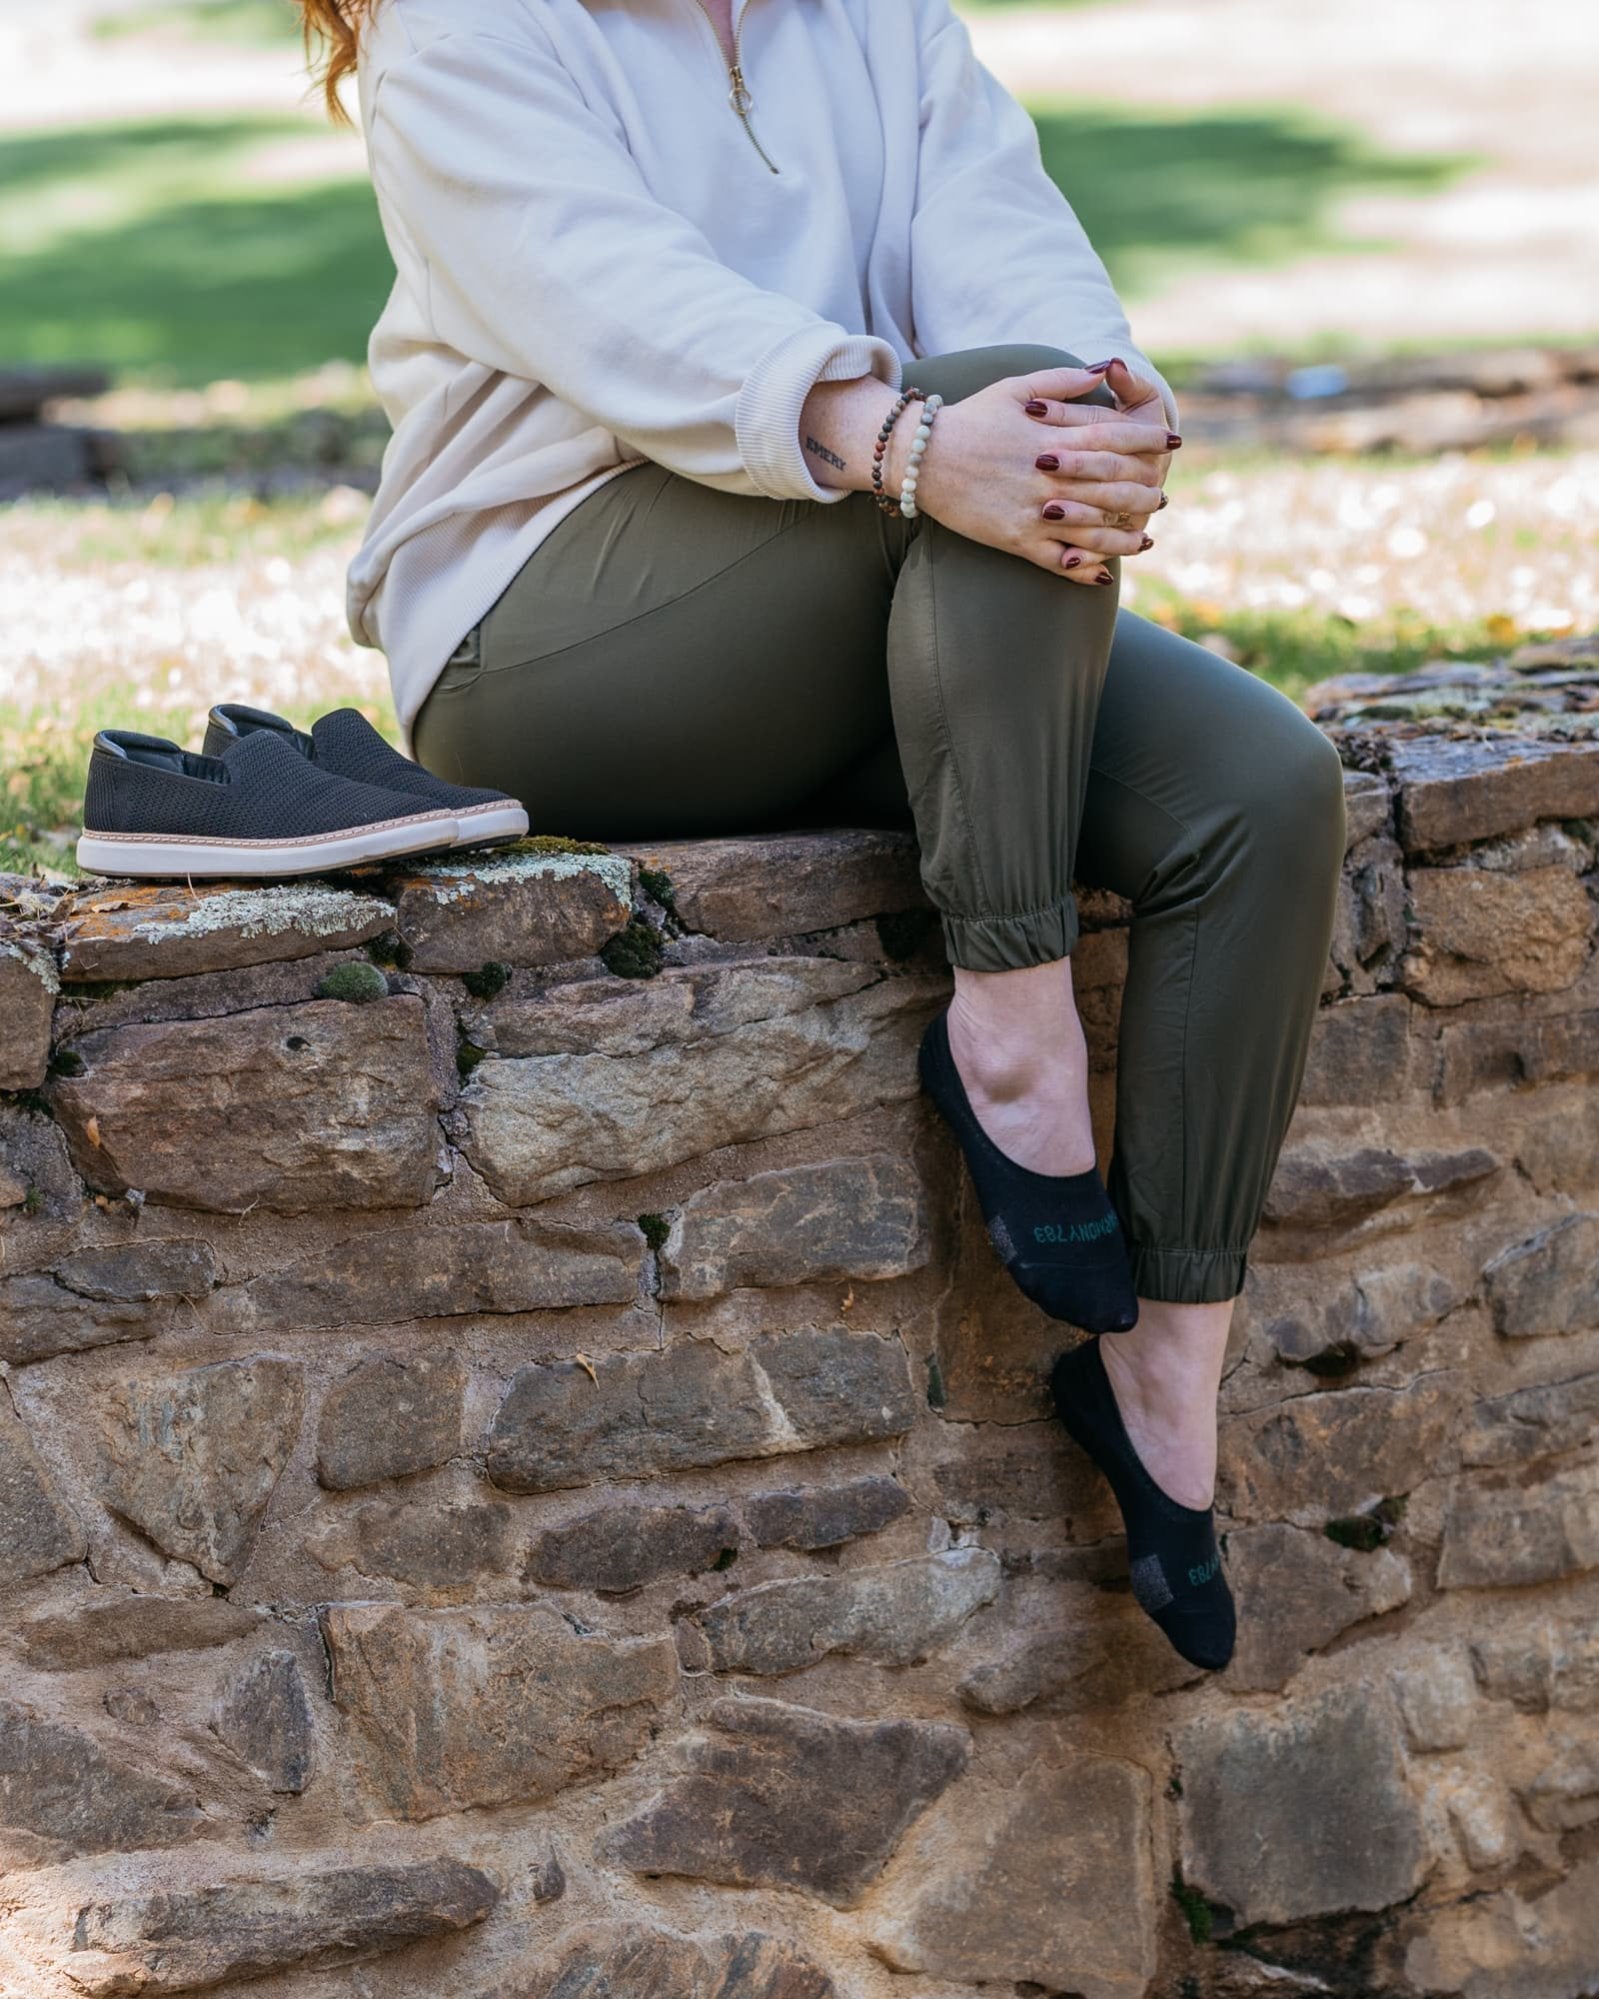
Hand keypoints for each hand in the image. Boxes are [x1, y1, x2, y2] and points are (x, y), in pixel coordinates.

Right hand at [898, 359, 1174, 583]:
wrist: (920, 457)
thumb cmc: (969, 419)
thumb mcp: (1015, 388)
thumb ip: (1062, 381)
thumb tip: (1104, 368)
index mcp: (1051, 436)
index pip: (1113, 436)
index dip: (1146, 439)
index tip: (1170, 441)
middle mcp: (1048, 475)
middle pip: (1112, 484)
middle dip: (1143, 491)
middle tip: (1163, 496)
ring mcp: (1034, 511)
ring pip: (1093, 529)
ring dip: (1124, 536)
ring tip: (1144, 538)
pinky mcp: (1016, 539)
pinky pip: (1058, 560)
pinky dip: (1083, 569)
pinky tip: (1104, 573)